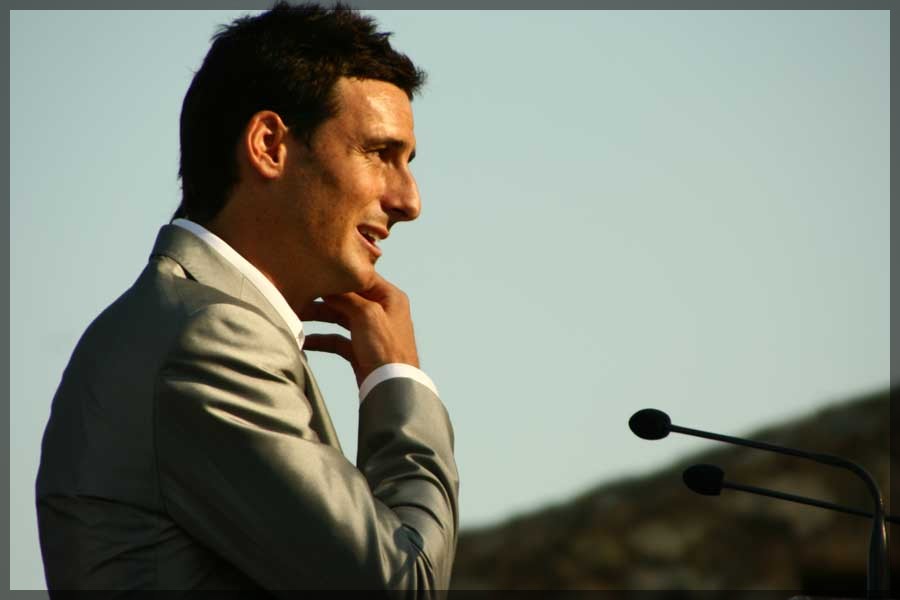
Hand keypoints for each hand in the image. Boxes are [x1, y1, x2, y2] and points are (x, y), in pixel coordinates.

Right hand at [301, 273, 419, 385]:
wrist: (392, 386)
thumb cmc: (386, 348)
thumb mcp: (367, 314)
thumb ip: (347, 297)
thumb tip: (328, 286)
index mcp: (390, 297)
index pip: (360, 278)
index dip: (338, 275)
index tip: (316, 272)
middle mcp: (382, 311)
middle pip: (347, 298)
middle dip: (323, 298)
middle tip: (299, 295)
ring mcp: (371, 331)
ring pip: (340, 318)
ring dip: (319, 317)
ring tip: (296, 315)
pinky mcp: (361, 350)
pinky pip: (338, 339)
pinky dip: (322, 340)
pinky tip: (305, 341)